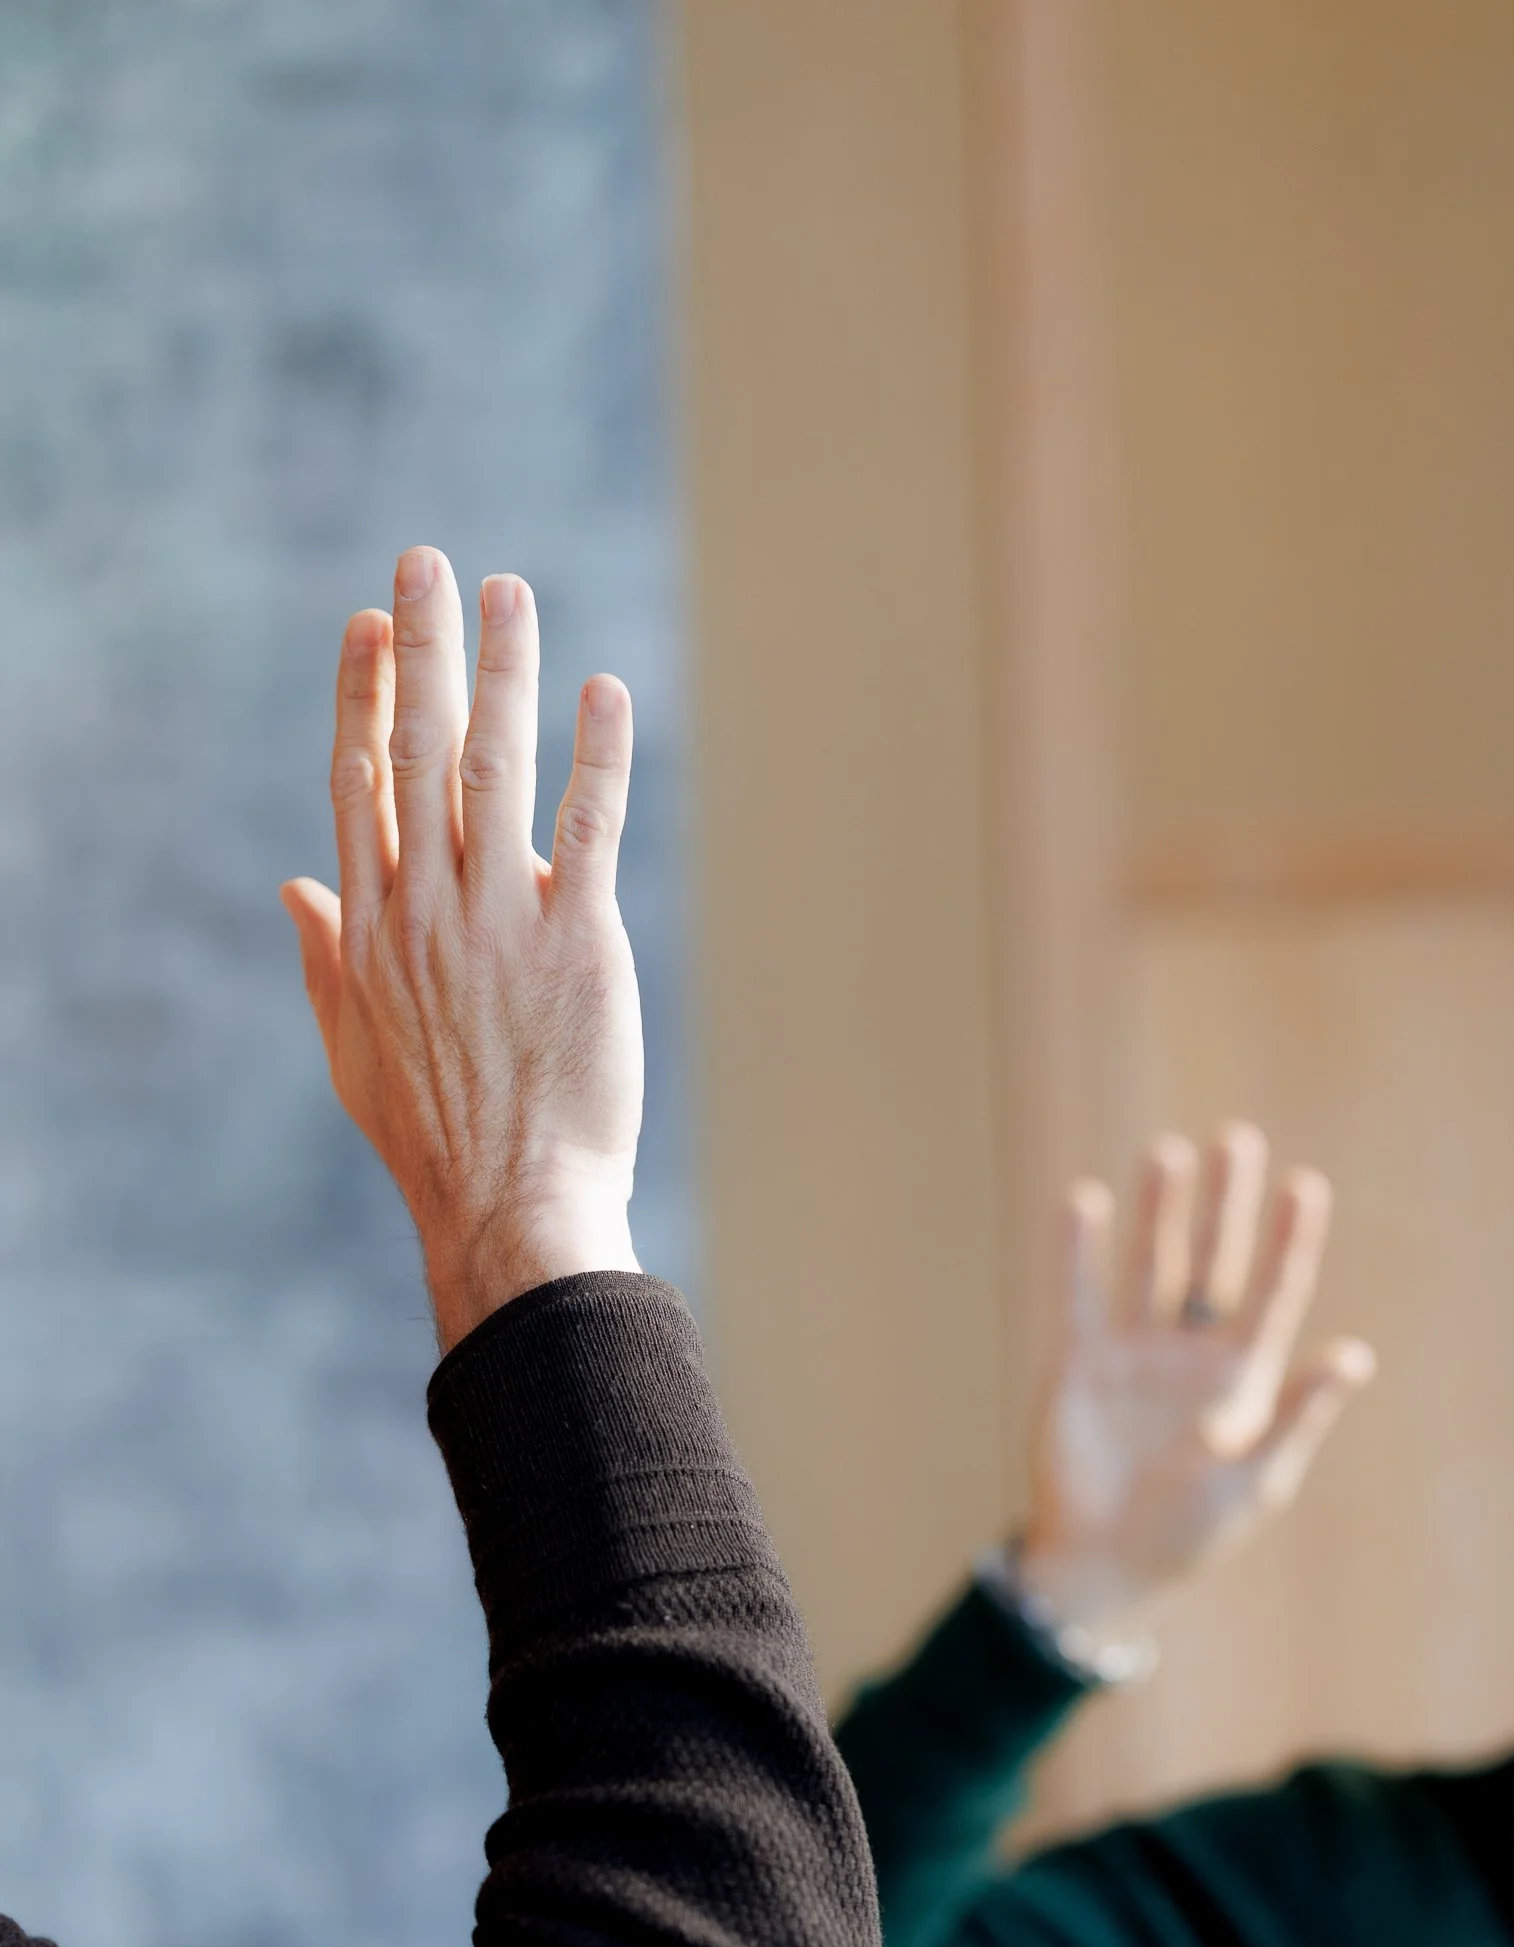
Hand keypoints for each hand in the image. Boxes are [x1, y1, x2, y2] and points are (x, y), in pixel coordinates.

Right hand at [281, 546, 644, 1350]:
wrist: (509, 1205)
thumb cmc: (435, 1138)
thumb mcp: (353, 1048)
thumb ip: (324, 958)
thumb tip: (297, 889)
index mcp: (372, 927)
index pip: (361, 781)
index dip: (364, 694)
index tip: (371, 624)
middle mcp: (429, 908)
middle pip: (417, 748)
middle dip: (422, 647)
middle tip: (427, 563)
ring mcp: (502, 919)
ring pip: (496, 767)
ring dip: (503, 670)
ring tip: (510, 592)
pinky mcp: (578, 940)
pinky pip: (590, 826)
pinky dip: (597, 753)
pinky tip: (605, 691)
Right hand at [1015, 1123, 1374, 1635]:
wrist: (1103, 1570)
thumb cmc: (1189, 1538)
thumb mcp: (1255, 1483)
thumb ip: (1298, 1416)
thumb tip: (1355, 1355)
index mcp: (1245, 1380)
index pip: (1275, 1294)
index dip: (1291, 1242)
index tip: (1305, 1185)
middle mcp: (1192, 1355)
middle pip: (1213, 1263)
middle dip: (1226, 1205)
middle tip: (1236, 1140)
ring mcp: (1134, 1354)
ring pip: (1150, 1266)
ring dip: (1160, 1211)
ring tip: (1168, 1152)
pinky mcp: (1078, 1364)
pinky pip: (1078, 1295)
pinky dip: (1079, 1251)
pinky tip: (1087, 1201)